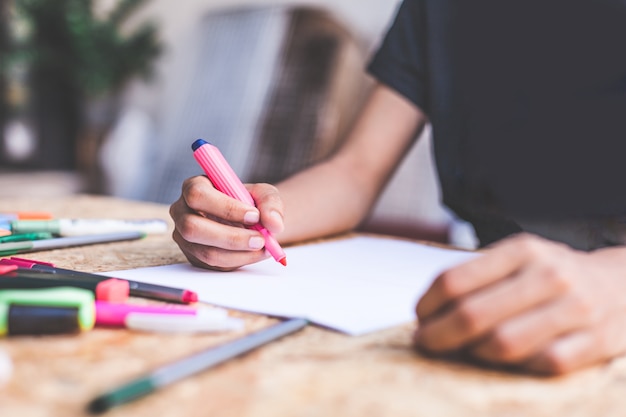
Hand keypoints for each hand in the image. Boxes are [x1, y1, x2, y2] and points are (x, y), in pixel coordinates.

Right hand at [169, 175, 284, 270]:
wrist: (250, 221)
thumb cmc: (251, 202)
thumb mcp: (264, 194)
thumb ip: (270, 204)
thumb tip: (274, 224)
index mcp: (194, 186)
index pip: (198, 195)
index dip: (225, 207)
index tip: (254, 216)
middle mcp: (182, 211)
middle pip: (193, 227)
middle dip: (231, 237)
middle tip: (260, 239)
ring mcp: (185, 237)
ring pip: (205, 251)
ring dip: (239, 253)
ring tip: (263, 247)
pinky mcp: (194, 256)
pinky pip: (214, 264)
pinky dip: (239, 261)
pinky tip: (256, 253)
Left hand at [414, 233, 625, 373]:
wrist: (623, 284)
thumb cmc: (554, 275)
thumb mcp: (519, 258)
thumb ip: (479, 276)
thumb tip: (428, 310)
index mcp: (522, 250)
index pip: (455, 280)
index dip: (428, 305)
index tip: (420, 317)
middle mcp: (549, 275)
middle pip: (473, 315)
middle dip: (438, 335)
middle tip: (425, 342)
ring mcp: (576, 309)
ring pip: (503, 344)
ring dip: (473, 353)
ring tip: (464, 351)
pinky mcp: (597, 341)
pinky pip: (542, 364)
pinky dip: (516, 367)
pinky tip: (505, 361)